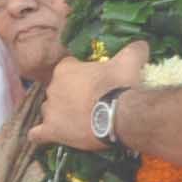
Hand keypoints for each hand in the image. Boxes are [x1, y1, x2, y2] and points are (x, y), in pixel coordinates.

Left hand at [27, 40, 149, 151]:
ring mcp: (50, 111)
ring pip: (49, 110)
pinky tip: (49, 136)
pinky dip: (42, 135)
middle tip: (90, 103)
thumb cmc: (120, 84)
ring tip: (77, 121)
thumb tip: (143, 44)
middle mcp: (52, 88)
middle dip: (70, 95)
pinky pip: (38, 134)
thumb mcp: (130, 60)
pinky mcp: (51, 131)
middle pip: (58, 90)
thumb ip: (134, 49)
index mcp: (65, 69)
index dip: (80, 75)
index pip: (67, 68)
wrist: (119, 115)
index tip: (93, 82)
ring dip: (59, 114)